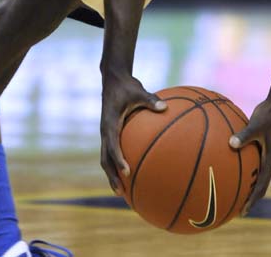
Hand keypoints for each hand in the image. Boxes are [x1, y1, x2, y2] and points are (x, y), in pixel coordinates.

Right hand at [99, 73, 166, 192]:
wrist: (113, 80)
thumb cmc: (126, 86)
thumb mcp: (138, 91)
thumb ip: (150, 100)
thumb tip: (165, 107)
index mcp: (109, 124)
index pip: (112, 146)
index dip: (119, 159)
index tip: (127, 172)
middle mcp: (105, 131)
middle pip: (105, 159)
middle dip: (111, 176)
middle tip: (120, 191)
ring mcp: (106, 133)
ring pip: (106, 158)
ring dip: (112, 174)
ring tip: (122, 191)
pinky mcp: (110, 133)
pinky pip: (112, 152)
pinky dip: (118, 163)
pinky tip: (131, 172)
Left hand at [229, 96, 270, 213]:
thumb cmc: (269, 114)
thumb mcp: (256, 125)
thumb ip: (244, 135)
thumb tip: (230, 144)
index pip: (261, 187)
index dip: (252, 201)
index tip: (242, 212)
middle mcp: (270, 160)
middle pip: (259, 185)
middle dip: (248, 198)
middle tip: (234, 208)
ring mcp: (267, 153)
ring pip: (256, 174)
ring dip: (246, 184)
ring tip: (231, 191)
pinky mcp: (263, 145)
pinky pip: (252, 160)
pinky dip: (243, 165)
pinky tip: (229, 162)